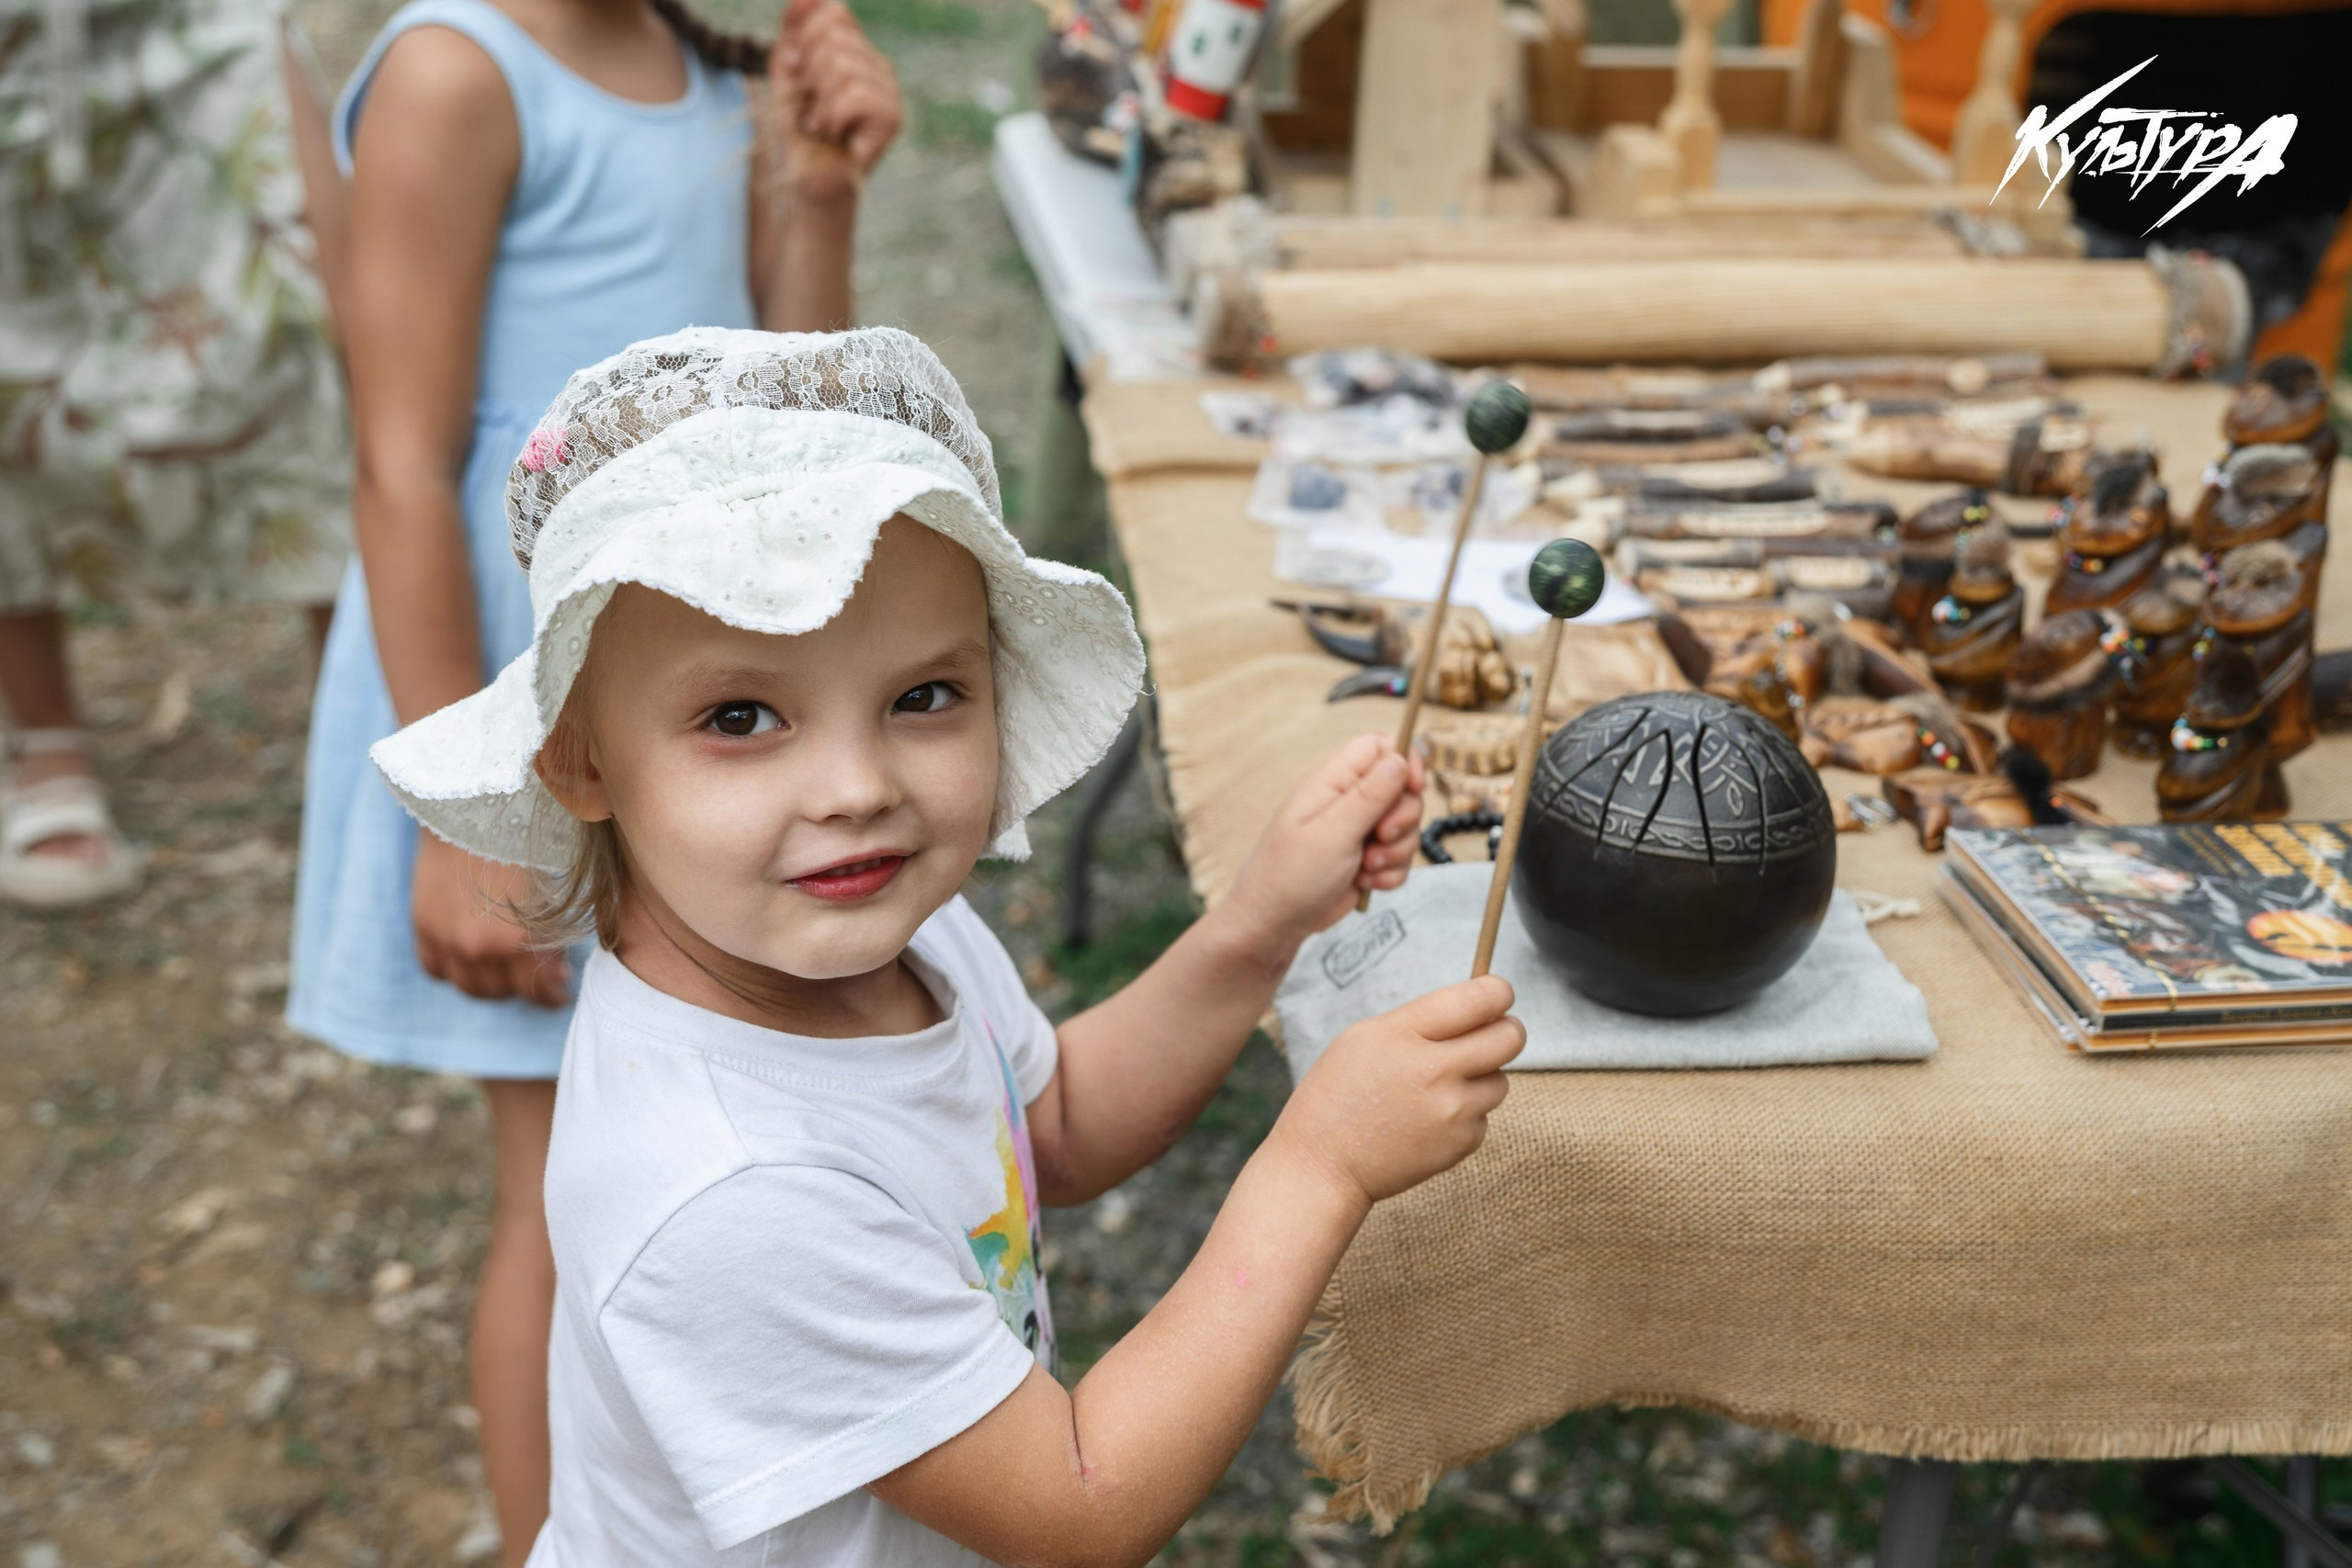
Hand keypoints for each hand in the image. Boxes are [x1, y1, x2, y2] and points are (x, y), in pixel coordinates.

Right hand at [411, 832, 568, 1006]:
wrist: (471, 810)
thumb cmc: (521, 845)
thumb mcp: (549, 894)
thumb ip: (551, 939)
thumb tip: (557, 974)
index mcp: (515, 939)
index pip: (536, 991)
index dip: (551, 995)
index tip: (560, 992)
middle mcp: (477, 947)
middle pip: (502, 993)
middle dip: (522, 987)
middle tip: (537, 974)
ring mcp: (444, 939)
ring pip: (468, 987)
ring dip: (489, 984)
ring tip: (505, 969)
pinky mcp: (422, 926)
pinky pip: (435, 969)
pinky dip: (452, 969)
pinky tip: (469, 958)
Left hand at [767, 0, 901, 201]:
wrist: (806, 180)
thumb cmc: (796, 130)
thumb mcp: (786, 72)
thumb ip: (794, 31)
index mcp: (855, 49)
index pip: (833, 9)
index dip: (803, 35)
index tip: (794, 69)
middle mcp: (877, 65)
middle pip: (834, 35)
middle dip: (807, 73)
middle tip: (810, 105)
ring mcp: (889, 90)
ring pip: (842, 66)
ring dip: (818, 101)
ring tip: (821, 124)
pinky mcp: (892, 118)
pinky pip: (856, 95)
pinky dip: (832, 117)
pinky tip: (833, 134)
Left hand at [1223, 734, 1424, 952]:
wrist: (1275, 923)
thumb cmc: (1290, 875)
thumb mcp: (1332, 832)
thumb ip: (1369, 795)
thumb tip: (1399, 759)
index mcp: (1332, 781)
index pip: (1380, 746)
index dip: (1404, 759)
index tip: (1415, 787)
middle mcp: (1348, 800)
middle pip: (1402, 789)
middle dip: (1403, 817)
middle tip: (1380, 837)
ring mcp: (1359, 830)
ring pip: (1406, 827)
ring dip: (1395, 852)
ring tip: (1364, 867)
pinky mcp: (1367, 858)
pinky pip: (1400, 858)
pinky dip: (1390, 873)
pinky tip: (1365, 883)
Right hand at [1272, 976, 1520, 1206]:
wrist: (1322, 1166)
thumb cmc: (1337, 1095)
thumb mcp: (1364, 1037)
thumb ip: (1421, 1020)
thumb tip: (1478, 1007)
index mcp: (1405, 1034)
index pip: (1482, 998)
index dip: (1498, 992)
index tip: (1495, 996)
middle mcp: (1435, 1071)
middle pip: (1511, 1037)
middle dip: (1505, 1030)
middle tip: (1486, 1035)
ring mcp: (1452, 1111)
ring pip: (1502, 1079)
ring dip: (1482, 1076)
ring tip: (1440, 1085)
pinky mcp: (1460, 1144)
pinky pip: (1485, 1116)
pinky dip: (1466, 1114)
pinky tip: (1429, 1119)